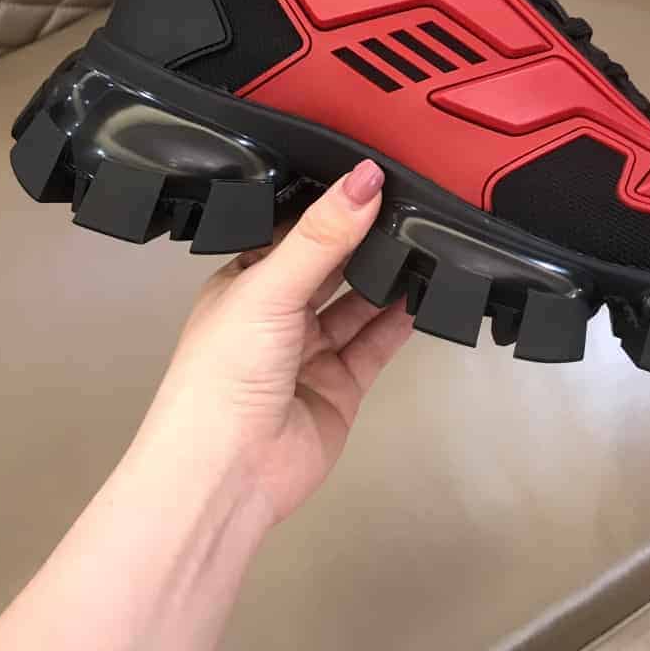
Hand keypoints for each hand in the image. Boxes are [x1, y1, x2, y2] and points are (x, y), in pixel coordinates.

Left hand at [158, 160, 413, 524]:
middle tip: (410, 205)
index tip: (373, 175)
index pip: (293, 231)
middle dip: (364, 240)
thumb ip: (322, 236)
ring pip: (357, 303)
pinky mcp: (342, 384)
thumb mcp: (270, 289)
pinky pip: (376, 343)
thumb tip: (365, 178)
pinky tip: (423, 293)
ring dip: (386, 278)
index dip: (329, 206)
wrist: (227, 474)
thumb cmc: (224, 374)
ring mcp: (311, 350)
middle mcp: (277, 313)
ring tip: (425, 243)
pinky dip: (399, 321)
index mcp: (245, 282)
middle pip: (331, 265)